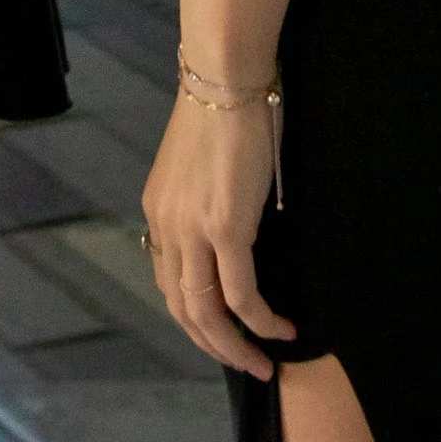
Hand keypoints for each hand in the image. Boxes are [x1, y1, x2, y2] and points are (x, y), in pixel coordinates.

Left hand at [141, 86, 294, 376]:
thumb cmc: (222, 113)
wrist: (225, 77)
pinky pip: (241, 293)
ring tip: (264, 363)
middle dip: (214, 345)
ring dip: (236, 346)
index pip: (169, 282)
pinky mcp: (226, 227)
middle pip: (183, 309)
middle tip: (246, 364)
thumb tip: (226, 237)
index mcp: (159, 213)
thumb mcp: (199, 168)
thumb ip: (201, 204)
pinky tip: (281, 330)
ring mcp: (193, 229)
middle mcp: (167, 227)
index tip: (223, 333)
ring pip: (208, 312)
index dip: (195, 317)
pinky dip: (261, 320)